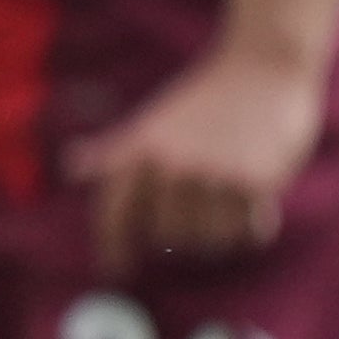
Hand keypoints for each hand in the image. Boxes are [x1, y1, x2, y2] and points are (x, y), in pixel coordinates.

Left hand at [61, 40, 325, 272]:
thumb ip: (116, 149)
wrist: (265, 66)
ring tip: (230, 203)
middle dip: (182, 234)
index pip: (113, 215)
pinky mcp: (253, 182)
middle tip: (203, 213)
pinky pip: (246, 233)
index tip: (116, 271)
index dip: (112, 248)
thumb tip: (73, 166)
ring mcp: (210, 175)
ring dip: (220, 232)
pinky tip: (256, 207)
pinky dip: (252, 228)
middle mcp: (169, 166)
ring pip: (207, 241)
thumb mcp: (153, 120)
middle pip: (165, 238)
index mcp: (137, 151)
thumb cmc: (206, 97)